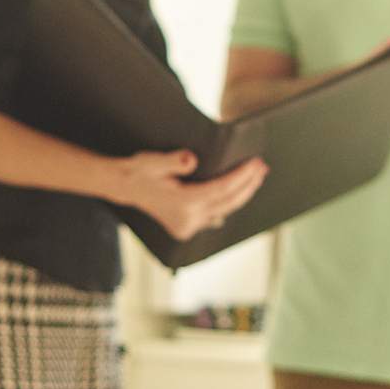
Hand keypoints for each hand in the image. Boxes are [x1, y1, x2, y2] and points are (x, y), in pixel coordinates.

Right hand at [114, 151, 268, 241]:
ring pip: (224, 210)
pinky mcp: (186, 228)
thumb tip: (192, 160)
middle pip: (228, 202)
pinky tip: (239, 192)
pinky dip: (228, 203)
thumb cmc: (141, 170)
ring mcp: (188, 227)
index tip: (256, 163)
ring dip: (242, 194)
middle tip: (263, 167)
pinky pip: (215, 215)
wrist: (126, 186)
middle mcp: (188, 219)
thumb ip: (174, 161)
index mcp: (183, 204)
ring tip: (257, 177)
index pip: (223, 189)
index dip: (243, 176)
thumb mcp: (153, 161)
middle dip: (249, 184)